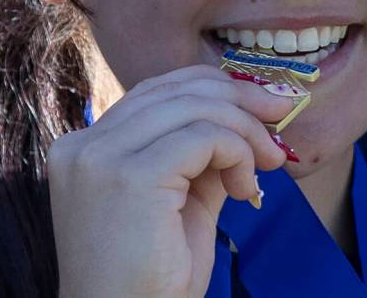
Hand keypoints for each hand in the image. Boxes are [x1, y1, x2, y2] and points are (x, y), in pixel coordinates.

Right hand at [49, 64, 292, 297]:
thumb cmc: (151, 280)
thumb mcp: (181, 202)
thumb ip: (202, 157)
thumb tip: (249, 118)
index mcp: (85, 147)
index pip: (155, 91)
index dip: (212, 87)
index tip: (260, 103)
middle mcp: (84, 144)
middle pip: (174, 89)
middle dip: (239, 95)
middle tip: (282, 112)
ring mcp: (101, 157)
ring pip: (193, 107)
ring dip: (245, 129)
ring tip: (268, 162)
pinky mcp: (130, 176)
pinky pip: (204, 137)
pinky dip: (238, 152)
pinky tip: (246, 187)